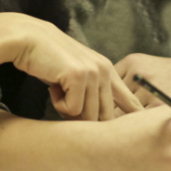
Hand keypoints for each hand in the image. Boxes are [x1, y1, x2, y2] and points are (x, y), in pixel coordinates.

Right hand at [13, 19, 144, 120]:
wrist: (29, 39)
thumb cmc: (49, 60)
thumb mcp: (77, 74)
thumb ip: (91, 92)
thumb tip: (98, 122)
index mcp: (108, 70)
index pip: (129, 100)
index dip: (134, 117)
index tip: (142, 130)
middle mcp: (105, 70)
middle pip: (106, 117)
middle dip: (87, 120)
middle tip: (67, 106)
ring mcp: (93, 72)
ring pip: (89, 116)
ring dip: (69, 111)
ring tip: (59, 90)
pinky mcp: (79, 76)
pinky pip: (72, 109)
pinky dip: (58, 104)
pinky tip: (53, 86)